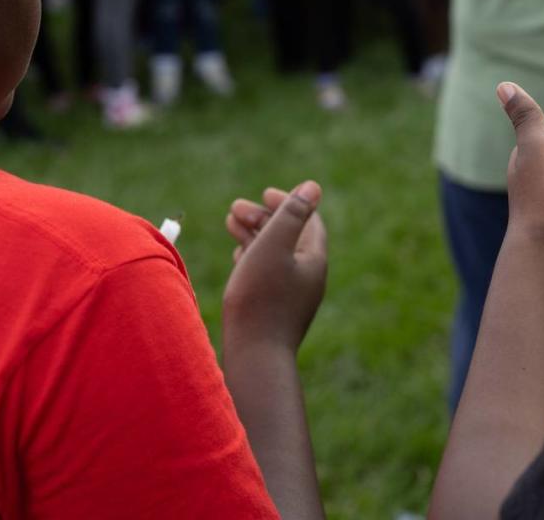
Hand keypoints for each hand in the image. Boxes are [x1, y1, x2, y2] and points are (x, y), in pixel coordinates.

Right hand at [222, 182, 327, 353]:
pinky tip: (238, 253)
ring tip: (229, 221)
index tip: (264, 194)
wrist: (255, 357)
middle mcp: (308, 278)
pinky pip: (267, 275)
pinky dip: (253, 257)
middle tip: (235, 207)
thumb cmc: (261, 299)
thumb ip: (292, 215)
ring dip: (254, 235)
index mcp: (314, 260)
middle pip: (290, 236)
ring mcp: (292, 296)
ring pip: (275, 255)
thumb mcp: (274, 247)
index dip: (288, 203)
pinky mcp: (275, 311)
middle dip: (264, 218)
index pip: (309, 221)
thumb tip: (313, 186)